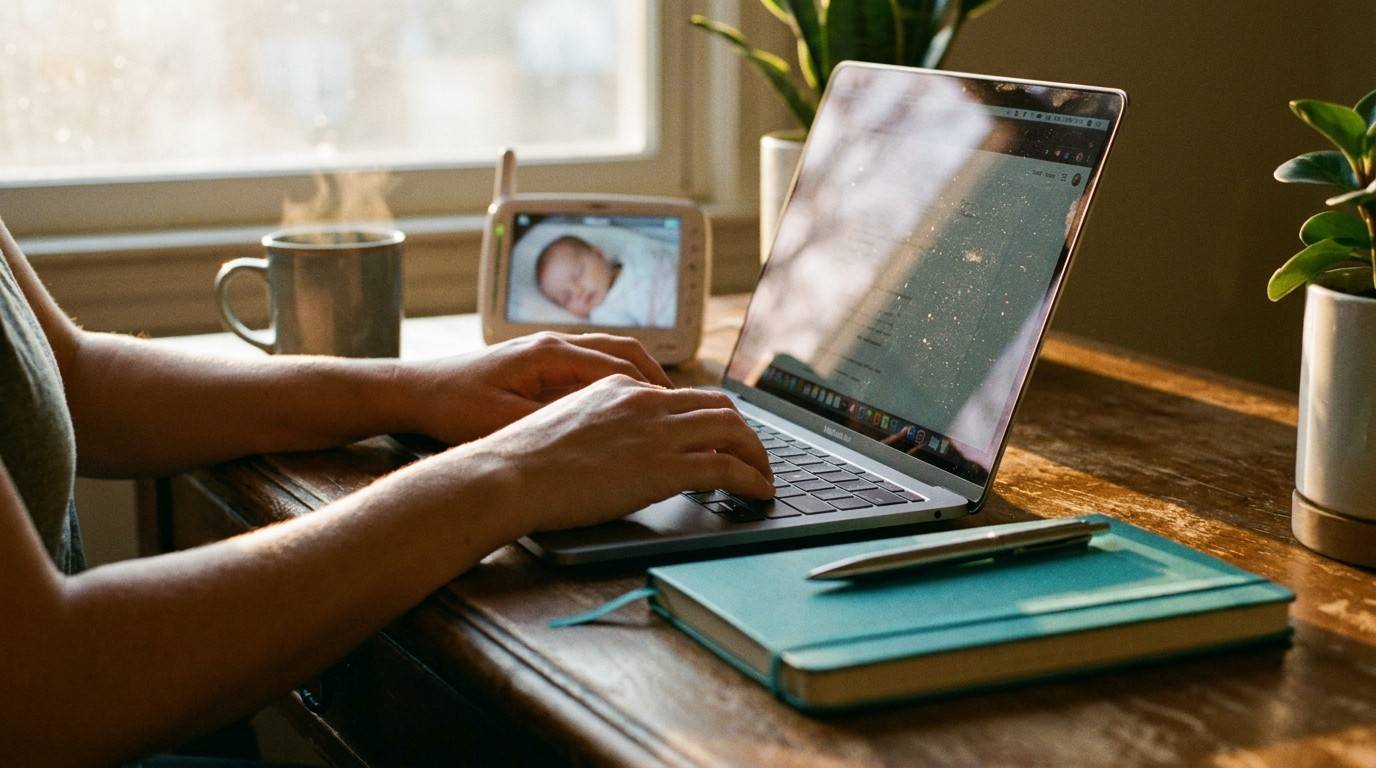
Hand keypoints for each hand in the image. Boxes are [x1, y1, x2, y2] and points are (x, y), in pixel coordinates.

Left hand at [399, 332, 673, 444]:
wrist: (415, 391)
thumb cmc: (452, 407)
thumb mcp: (503, 423)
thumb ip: (553, 424)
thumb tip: (598, 434)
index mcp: (549, 353)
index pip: (618, 363)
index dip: (653, 389)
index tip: (677, 411)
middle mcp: (552, 344)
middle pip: (623, 350)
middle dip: (657, 377)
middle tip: (682, 407)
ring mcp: (545, 351)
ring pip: (609, 355)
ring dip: (638, 377)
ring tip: (662, 406)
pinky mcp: (537, 364)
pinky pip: (590, 367)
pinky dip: (614, 383)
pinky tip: (621, 409)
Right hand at [452, 374, 773, 532]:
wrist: (508, 474)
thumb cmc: (522, 461)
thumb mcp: (565, 425)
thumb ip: (599, 427)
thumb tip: (615, 450)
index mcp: (619, 387)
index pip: (681, 395)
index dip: (708, 417)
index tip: (718, 435)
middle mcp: (644, 401)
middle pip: (717, 405)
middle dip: (742, 431)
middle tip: (752, 455)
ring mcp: (656, 432)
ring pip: (732, 430)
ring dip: (757, 454)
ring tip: (764, 477)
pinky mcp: (664, 467)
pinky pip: (727, 467)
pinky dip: (752, 478)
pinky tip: (759, 492)